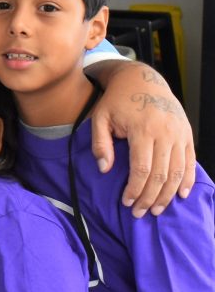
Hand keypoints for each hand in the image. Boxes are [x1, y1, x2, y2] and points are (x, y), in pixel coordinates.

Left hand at [89, 60, 194, 216]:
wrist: (142, 79)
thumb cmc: (117, 100)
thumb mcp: (100, 117)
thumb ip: (101, 143)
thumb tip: (104, 169)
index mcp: (142, 129)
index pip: (141, 169)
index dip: (135, 189)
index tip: (126, 202)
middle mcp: (165, 133)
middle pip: (161, 175)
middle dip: (150, 198)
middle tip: (140, 213)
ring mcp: (179, 134)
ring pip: (177, 172)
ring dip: (168, 195)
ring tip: (157, 210)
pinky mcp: (187, 134)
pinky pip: (190, 162)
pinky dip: (187, 180)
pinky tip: (180, 195)